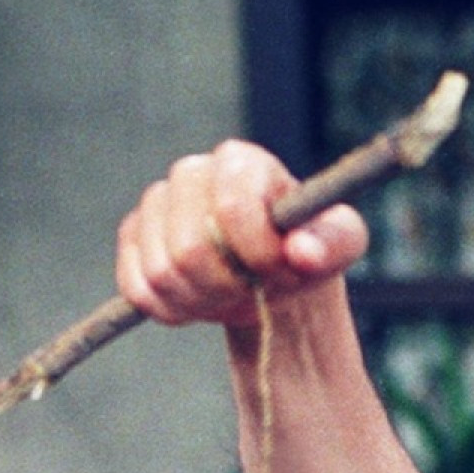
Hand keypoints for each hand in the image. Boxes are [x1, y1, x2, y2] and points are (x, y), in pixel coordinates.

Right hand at [115, 140, 368, 328]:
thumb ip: (333, 242)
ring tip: (234, 294)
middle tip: (256, 290)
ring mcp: (155, 205)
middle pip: (188, 248)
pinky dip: (174, 310)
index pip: (230, 207)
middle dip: (229, 284)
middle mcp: (191, 172)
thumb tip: (303, 252)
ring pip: (162, 272)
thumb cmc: (308, 249)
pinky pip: (138, 289)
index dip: (256, 252)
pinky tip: (203, 301)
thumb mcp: (340, 243)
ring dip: (204, 300)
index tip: (281, 269)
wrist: (275, 274)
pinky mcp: (133, 239)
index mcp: (241, 162)